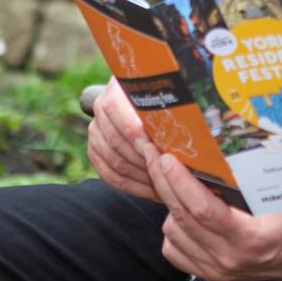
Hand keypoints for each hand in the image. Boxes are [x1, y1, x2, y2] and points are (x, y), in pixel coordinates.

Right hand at [87, 78, 158, 201]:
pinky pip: (108, 174)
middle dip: (142, 160)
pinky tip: (152, 191)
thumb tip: (187, 120)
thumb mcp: (168, 93)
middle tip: (165, 172)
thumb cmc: (165, 96)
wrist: (146, 100)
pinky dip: (131, 186)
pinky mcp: (94, 149)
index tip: (155, 147)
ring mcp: (95, 129)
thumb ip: (170, 105)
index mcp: (116, 89)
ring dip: (139, 176)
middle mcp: (101, 107)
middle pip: (115, 141)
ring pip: (113, 160)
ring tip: (164, 184)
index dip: (135, 133)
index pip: (118, 113)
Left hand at [144, 144, 281, 280]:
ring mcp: (220, 270)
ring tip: (171, 176)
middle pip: (181, 218)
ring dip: (167, 204)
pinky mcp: (213, 275)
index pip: (202, 210)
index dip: (180, 181)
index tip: (167, 156)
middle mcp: (231, 258)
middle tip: (152, 151)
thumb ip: (266, 175)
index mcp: (252, 237)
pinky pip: (175, 250)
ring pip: (172, 233)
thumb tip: (238, 138)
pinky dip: (173, 228)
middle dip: (162, 180)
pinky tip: (183, 209)